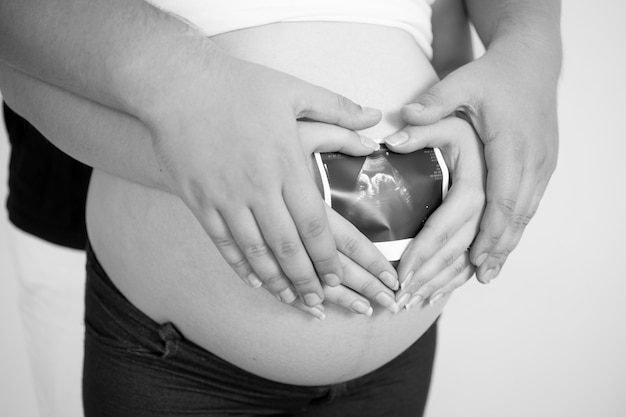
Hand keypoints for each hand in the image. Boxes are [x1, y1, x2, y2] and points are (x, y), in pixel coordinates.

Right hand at [143, 48, 393, 309]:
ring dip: (276, 280)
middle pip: (288, 247)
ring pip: (256, 252)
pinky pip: (223, 243)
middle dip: (307, 279)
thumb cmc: (239, 86)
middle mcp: (259, 188)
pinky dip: (240, 266)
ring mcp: (226, 198)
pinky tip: (254, 281)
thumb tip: (376, 121)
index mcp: (287, 164)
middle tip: (320, 302)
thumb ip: (338, 109)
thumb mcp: (294, 90)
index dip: (328, 257)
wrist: (177, 85)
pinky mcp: (199, 201)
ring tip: (292, 300)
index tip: (338, 279)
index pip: (315, 225)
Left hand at [392, 49, 558, 282]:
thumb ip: (430, 108)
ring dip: (496, 255)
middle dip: (478, 258)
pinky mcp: (539, 172)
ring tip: (471, 282)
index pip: (495, 203)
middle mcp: (529, 165)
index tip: (461, 264)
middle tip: (444, 287)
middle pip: (506, 223)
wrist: (534, 62)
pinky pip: (524, 214)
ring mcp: (539, 171)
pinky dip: (507, 240)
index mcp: (510, 148)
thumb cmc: (496, 75)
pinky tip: (491, 259)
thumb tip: (393, 136)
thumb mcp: (462, 84)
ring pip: (519, 224)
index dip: (480, 237)